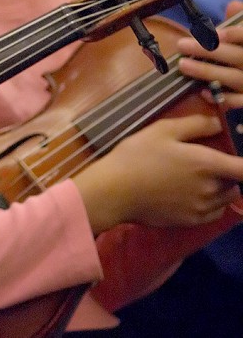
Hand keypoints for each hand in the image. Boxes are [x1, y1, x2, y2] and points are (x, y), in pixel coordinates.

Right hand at [76, 112, 242, 231]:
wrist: (114, 191)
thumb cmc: (136, 156)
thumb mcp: (161, 131)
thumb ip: (194, 125)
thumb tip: (218, 123)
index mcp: (207, 164)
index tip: (236, 159)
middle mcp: (211, 188)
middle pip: (236, 182)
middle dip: (228, 172)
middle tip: (207, 163)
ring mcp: (202, 207)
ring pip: (227, 197)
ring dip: (222, 188)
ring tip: (201, 179)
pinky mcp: (192, 221)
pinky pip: (215, 212)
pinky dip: (213, 204)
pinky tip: (195, 195)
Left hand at [177, 0, 242, 107]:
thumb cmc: (242, 52)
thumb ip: (239, 23)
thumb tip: (233, 4)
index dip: (233, 34)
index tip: (214, 32)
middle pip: (237, 56)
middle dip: (210, 50)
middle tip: (182, 44)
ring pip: (234, 78)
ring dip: (207, 72)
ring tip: (183, 65)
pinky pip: (238, 102)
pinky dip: (221, 98)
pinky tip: (203, 92)